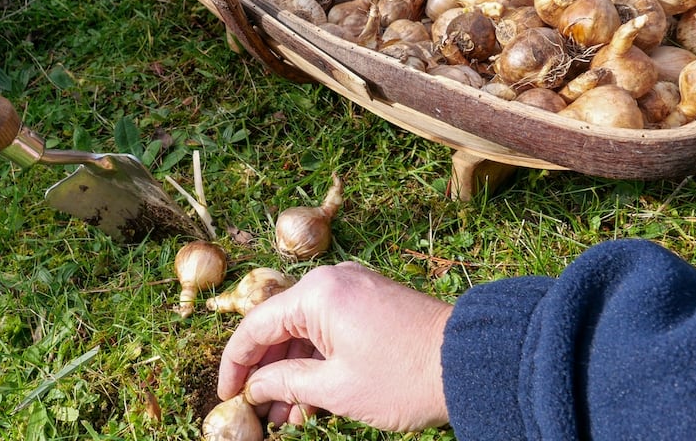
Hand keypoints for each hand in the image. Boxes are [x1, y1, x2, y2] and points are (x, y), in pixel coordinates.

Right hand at [217, 261, 452, 431]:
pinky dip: (317, 359)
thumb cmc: (403, 377)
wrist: (470, 363)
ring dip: (292, 369)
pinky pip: (330, 327)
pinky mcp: (372, 301)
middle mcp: (332, 281)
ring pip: (305, 329)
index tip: (226, 395)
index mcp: (317, 294)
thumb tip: (256, 388)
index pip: (256, 326)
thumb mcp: (336, 388)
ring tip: (284, 414)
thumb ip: (286, 383)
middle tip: (255, 410)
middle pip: (279, 325)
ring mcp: (354, 289)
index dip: (236, 364)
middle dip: (265, 371)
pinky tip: (311, 396)